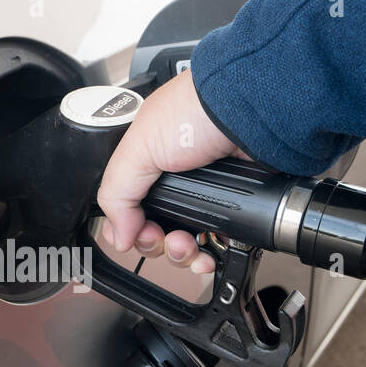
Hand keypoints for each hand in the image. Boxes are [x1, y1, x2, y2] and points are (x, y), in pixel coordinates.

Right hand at [97, 70, 236, 273]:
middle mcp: (175, 180)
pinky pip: (218, 243)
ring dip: (181, 254)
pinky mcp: (233, 206)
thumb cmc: (196, 112)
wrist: (248, 112)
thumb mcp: (138, 148)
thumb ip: (117, 193)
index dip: (127, 228)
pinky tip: (208, 254)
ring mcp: (205, 194)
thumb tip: (117, 235)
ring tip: (187, 246)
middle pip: (155, 231)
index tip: (133, 235)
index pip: (127, 208)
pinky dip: (211, 254)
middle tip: (161, 238)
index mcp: (147, 165)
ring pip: (186, 242)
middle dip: (155, 244)